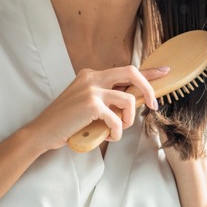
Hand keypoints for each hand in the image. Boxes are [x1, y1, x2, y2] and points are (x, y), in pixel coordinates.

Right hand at [27, 65, 168, 152]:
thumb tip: (134, 100)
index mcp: (92, 75)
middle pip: (131, 72)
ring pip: (128, 99)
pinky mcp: (91, 104)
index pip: (126, 70)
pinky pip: (117, 118)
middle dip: (148, 88)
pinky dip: (118, 131)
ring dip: (129, 118)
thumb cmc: (66, 121)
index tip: (164, 72)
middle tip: (153, 105)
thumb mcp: (88, 104)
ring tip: (119, 129)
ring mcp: (91, 89)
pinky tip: (110, 136)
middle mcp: (92, 77)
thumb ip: (108, 98)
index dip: (148, 72)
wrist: (42, 132)